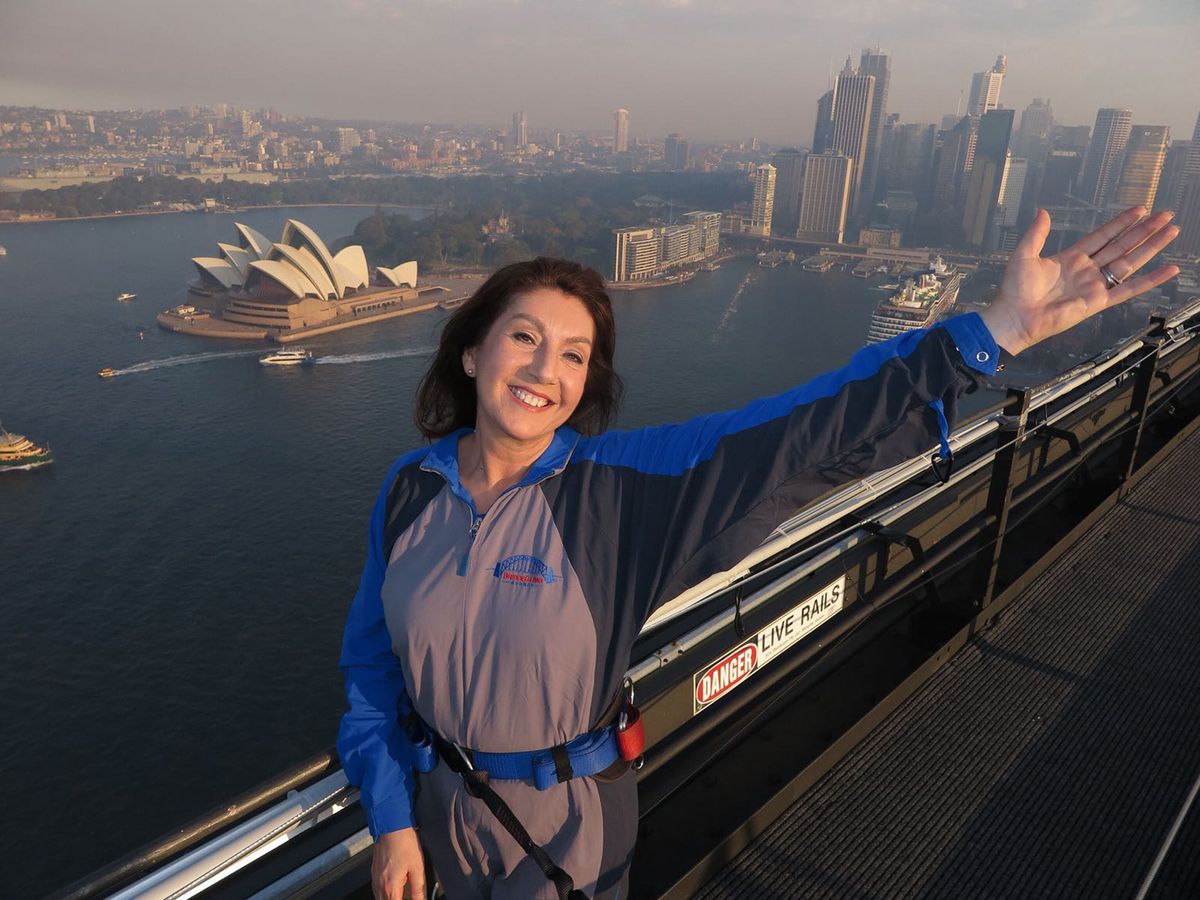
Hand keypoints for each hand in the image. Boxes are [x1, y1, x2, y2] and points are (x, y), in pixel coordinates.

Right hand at [372, 827, 426, 899]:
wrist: (391, 825)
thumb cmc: (404, 843)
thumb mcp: (417, 867)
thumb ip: (418, 888)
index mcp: (390, 887)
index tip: (413, 899)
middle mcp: (379, 885)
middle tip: (408, 895)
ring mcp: (375, 879)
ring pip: (380, 898)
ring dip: (392, 898)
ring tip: (403, 893)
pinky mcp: (374, 872)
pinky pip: (377, 890)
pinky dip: (385, 893)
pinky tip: (395, 887)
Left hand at [980, 207, 1180, 355]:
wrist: (1015, 316)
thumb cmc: (1015, 290)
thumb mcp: (1025, 254)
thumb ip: (1037, 233)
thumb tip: (1043, 211)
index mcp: (1071, 258)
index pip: (1103, 236)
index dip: (1121, 223)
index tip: (1140, 210)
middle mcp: (1086, 270)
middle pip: (1122, 245)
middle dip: (1144, 230)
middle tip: (1165, 215)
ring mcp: (1094, 285)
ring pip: (1130, 261)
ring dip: (1151, 246)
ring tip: (1171, 231)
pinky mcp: (1098, 301)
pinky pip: (1129, 289)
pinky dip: (1150, 280)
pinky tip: (1169, 269)